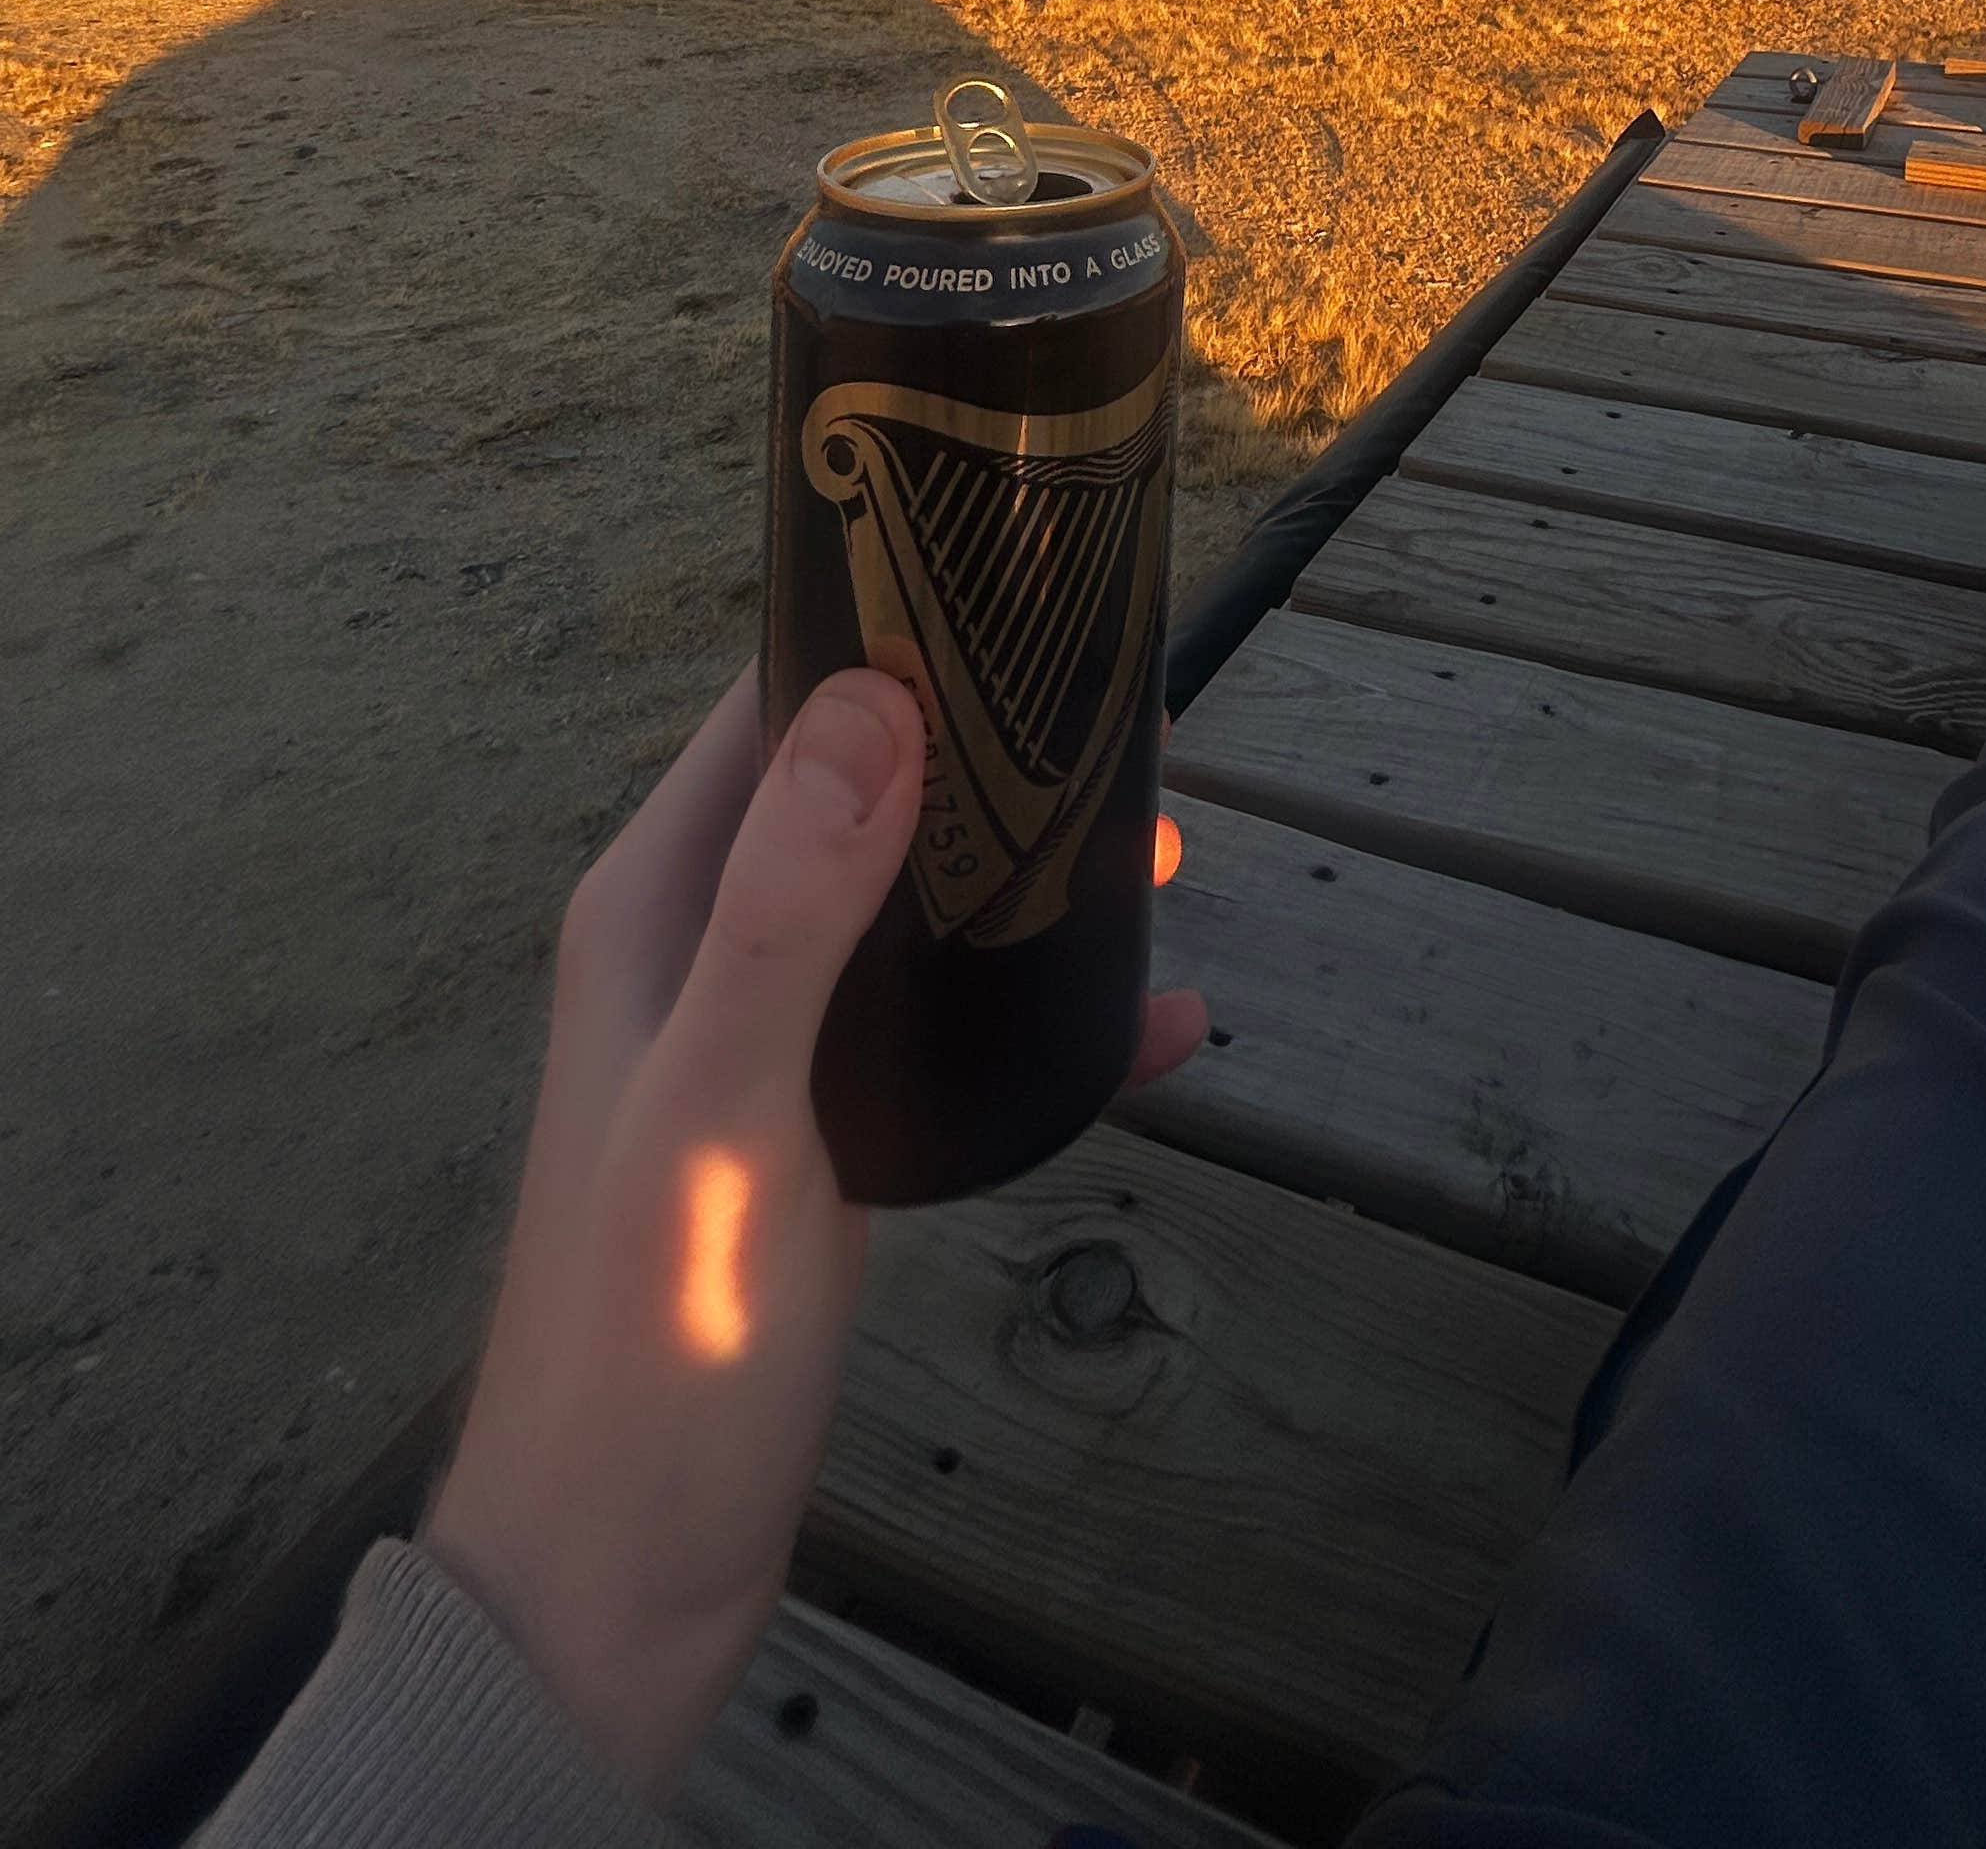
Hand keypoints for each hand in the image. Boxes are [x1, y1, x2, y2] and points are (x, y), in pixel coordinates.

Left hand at [422, 667, 1205, 1798]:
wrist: (618, 1584)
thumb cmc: (654, 1338)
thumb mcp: (725, 1104)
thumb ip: (788, 907)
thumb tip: (880, 696)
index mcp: (655, 913)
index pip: (773, 709)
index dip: (886, 639)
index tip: (1032, 597)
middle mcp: (708, 954)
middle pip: (865, 795)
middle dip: (996, 759)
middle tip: (1142, 750)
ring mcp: (773, 1050)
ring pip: (917, 907)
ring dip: (1031, 876)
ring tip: (1172, 858)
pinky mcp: (833, 1142)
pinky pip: (953, 1037)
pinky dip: (1049, 1018)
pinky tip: (1158, 1026)